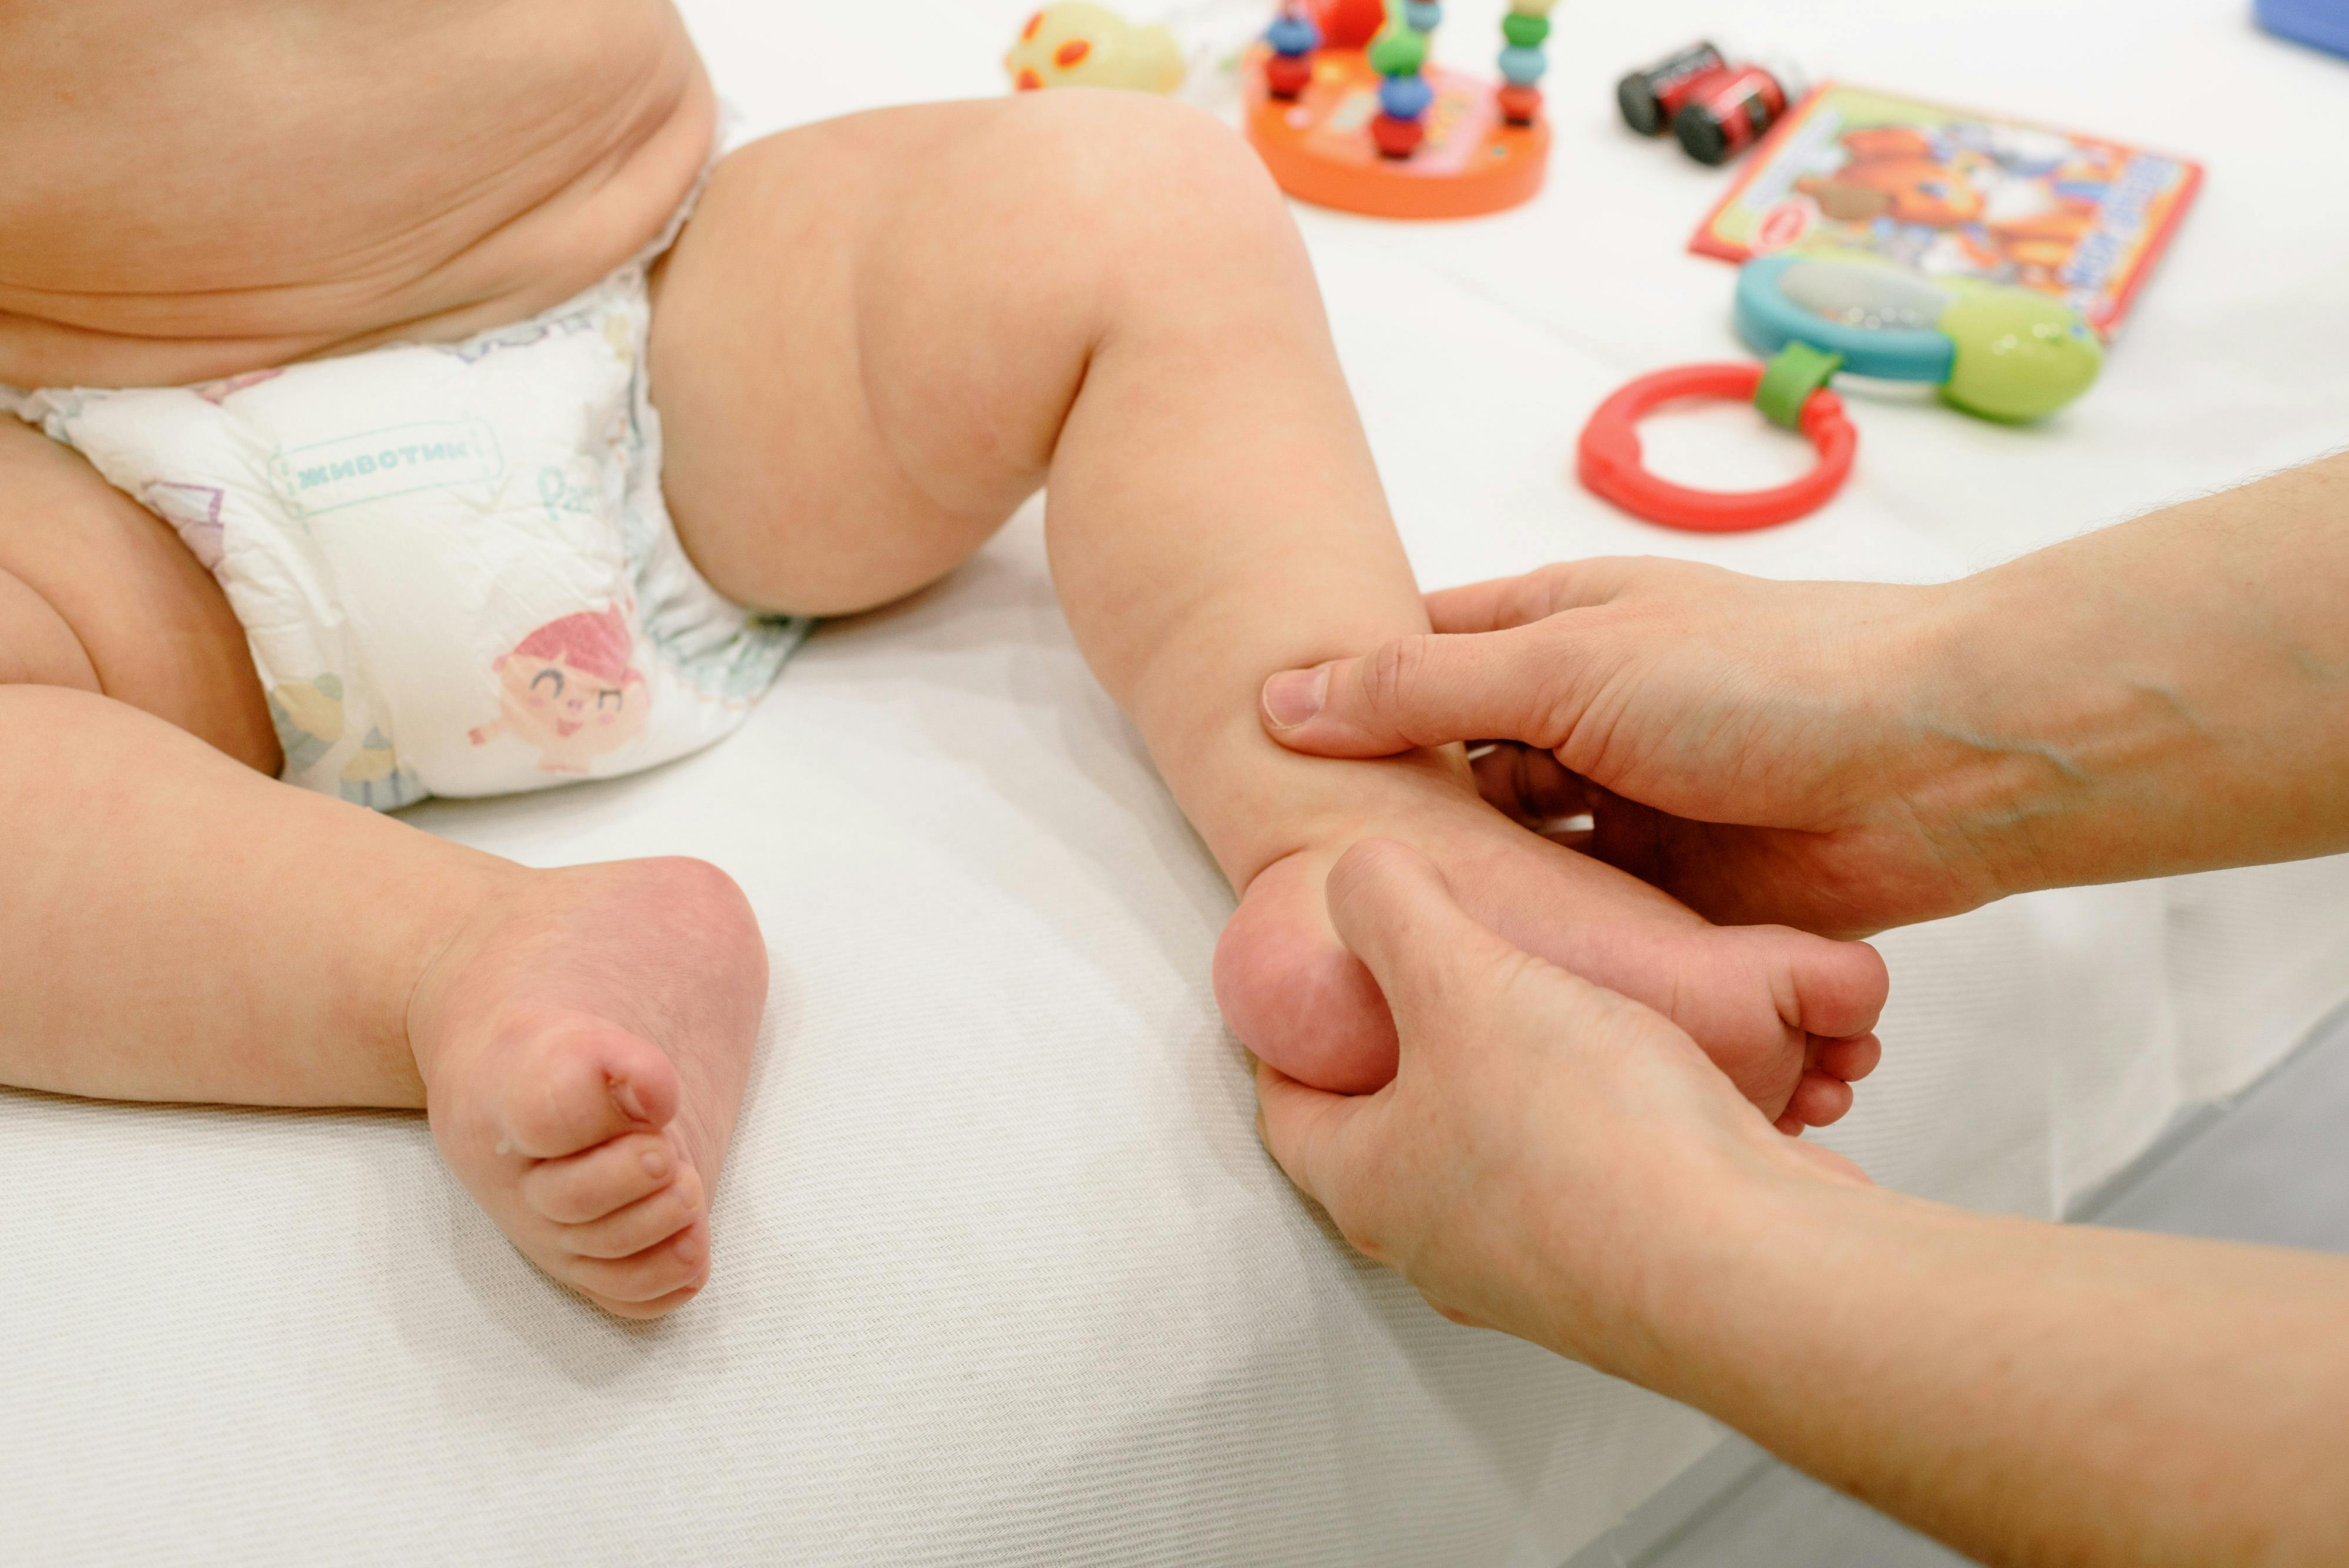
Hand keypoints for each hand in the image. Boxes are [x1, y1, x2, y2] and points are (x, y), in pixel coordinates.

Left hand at [1254, 838, 1862, 1373]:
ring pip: (1503, 1158)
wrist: (1751, 1266)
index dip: (1287, 1039)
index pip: (1289, 1112)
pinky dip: (1607, 1121)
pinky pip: (1599, 1180)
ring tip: (1541, 1016)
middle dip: (1409, 1060)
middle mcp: (1446, 1246)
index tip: (1306, 992)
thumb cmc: (1590, 1137)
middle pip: (1396, 1136)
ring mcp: (1543, 1271)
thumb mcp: (1460, 977)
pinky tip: (1644, 1072)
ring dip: (1519, 1087)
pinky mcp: (1634, 1271)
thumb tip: (1355, 875)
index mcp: (1374, 1188)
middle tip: (1425, 992)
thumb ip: (1393, 910)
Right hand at [1259, 558, 2007, 938]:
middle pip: (1453, 773)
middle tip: (1299, 882)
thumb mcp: (1563, 664)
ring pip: (1511, 860)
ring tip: (1367, 944)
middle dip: (1394, 819)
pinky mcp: (1670, 900)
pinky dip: (1539, 947)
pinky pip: (1581, 928)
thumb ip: (1420, 689)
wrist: (1934, 766)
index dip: (1343, 706)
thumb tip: (1278, 701)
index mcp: (1552, 632)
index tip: (1261, 769)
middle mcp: (1580, 720)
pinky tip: (1473, 977)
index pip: (1416, 661)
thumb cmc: (1757, 679)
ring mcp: (1625, 811)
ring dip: (1465, 891)